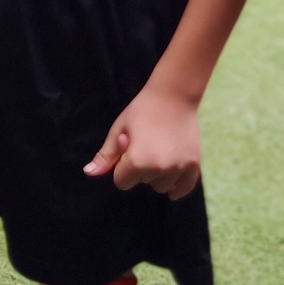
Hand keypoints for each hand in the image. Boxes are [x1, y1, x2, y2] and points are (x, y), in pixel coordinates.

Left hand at [84, 83, 201, 198]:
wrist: (173, 96)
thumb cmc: (141, 110)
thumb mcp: (118, 130)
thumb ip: (105, 155)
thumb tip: (88, 173)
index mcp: (137, 162)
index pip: (121, 182)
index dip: (122, 167)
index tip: (129, 150)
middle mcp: (159, 169)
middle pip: (143, 183)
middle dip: (140, 169)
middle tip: (146, 144)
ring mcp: (179, 168)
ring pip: (162, 187)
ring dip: (158, 176)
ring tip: (160, 151)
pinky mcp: (194, 165)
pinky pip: (185, 188)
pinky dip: (178, 188)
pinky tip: (173, 185)